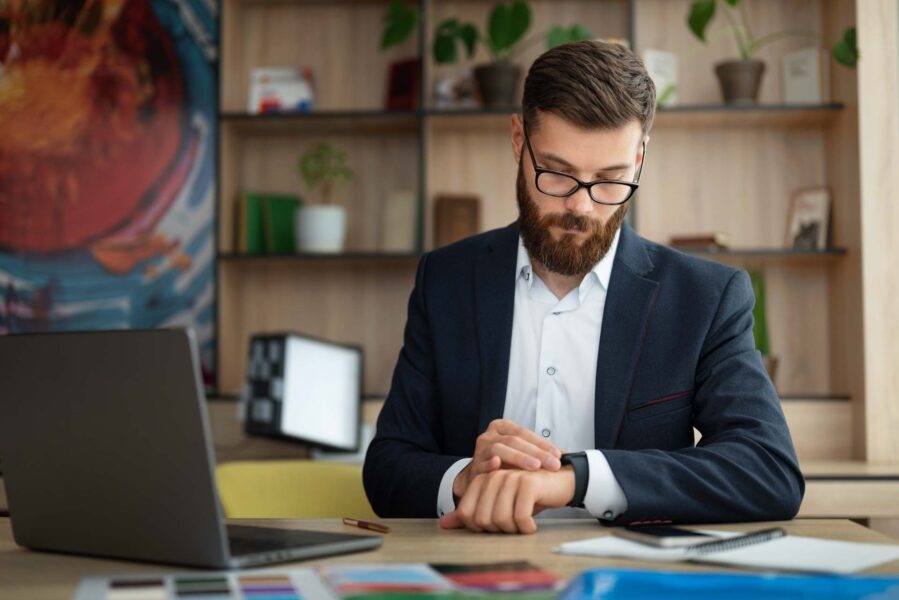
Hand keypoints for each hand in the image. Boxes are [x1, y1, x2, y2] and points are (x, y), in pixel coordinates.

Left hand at [440, 466, 574, 533]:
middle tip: (513, 528)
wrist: (559, 483)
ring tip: (522, 526)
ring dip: (513, 531)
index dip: (480, 528)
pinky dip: (526, 528)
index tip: (496, 528)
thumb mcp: (498, 505)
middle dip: (498, 531)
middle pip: (482, 520)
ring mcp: (510, 478)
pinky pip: (519, 517)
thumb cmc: (527, 496)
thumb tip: (443, 524)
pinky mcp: (528, 483)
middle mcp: (492, 476)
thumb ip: (471, 513)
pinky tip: (532, 526)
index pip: (466, 514)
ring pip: (500, 519)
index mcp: (481, 479)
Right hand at [453, 419, 562, 499]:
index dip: (542, 444)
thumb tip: (566, 454)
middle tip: (553, 465)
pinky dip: (489, 464)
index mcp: (502, 427)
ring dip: (518, 458)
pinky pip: (481, 464)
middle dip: (536, 453)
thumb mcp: (522, 454)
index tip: (559, 456)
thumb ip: (539, 452)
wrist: (479, 482)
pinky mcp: (473, 466)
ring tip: (535, 467)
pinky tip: (497, 465)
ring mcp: (479, 450)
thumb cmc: (505, 466)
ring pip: (499, 449)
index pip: (524, 433)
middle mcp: (489, 436)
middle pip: (514, 440)